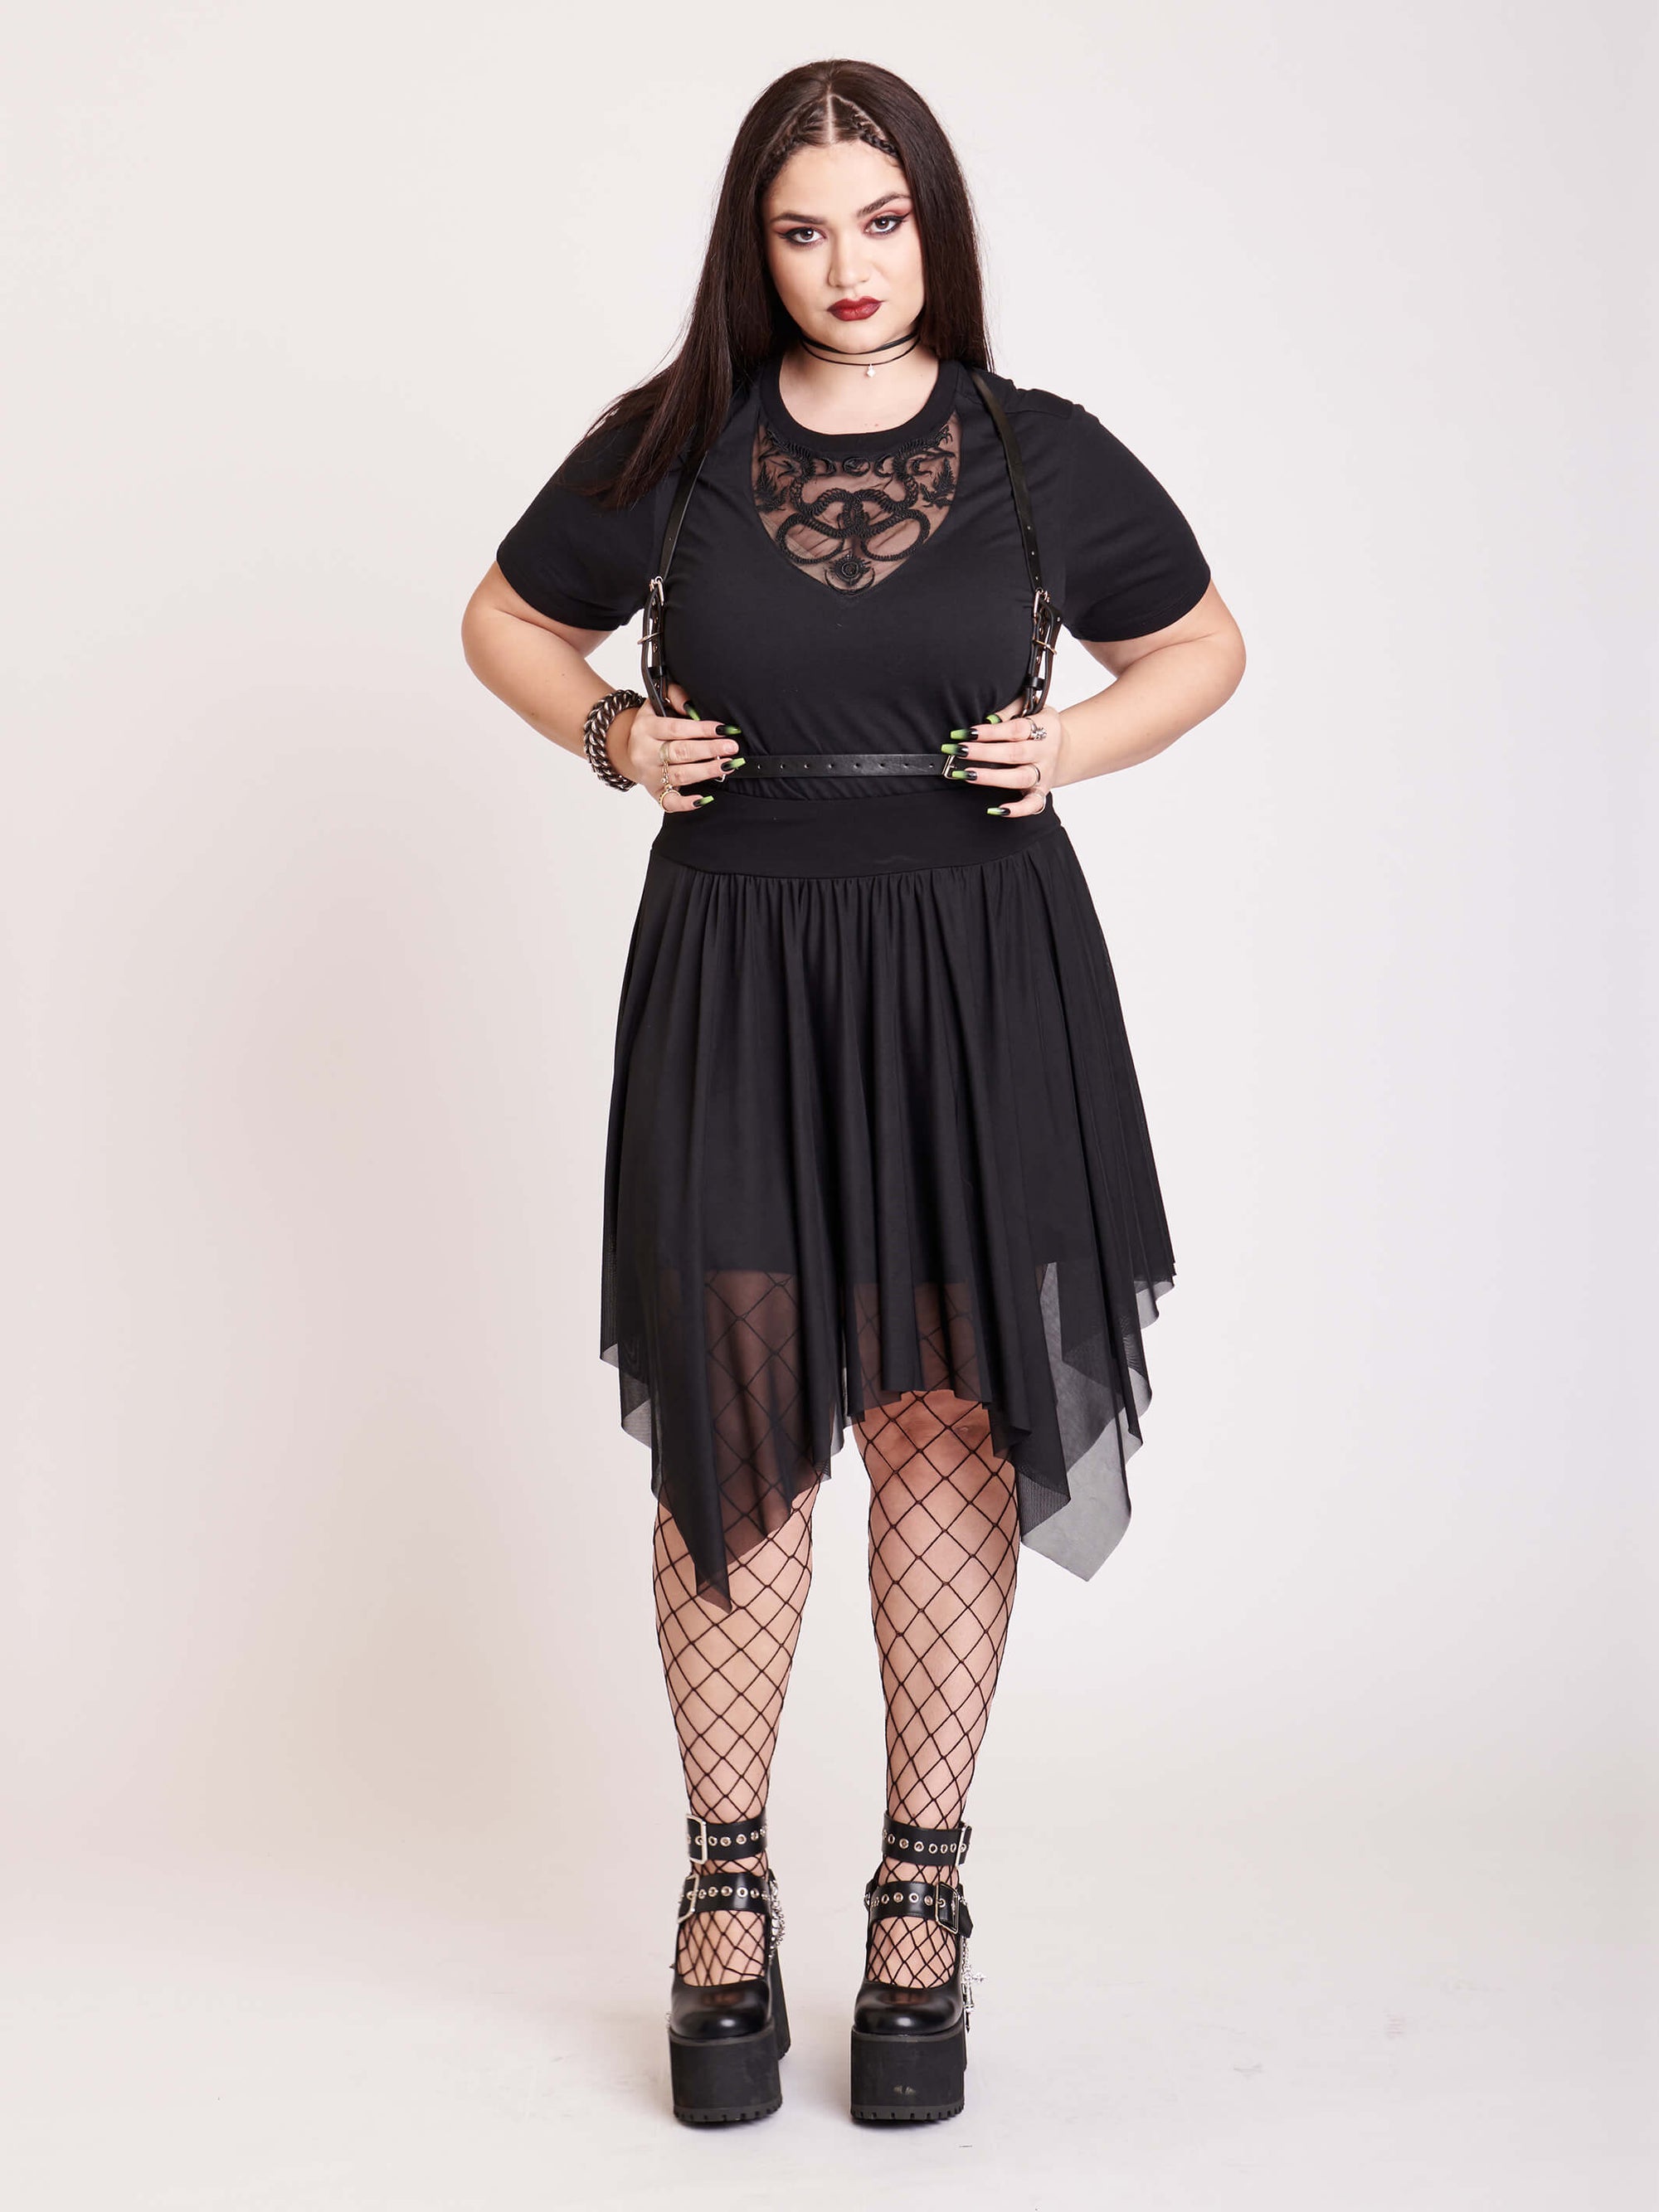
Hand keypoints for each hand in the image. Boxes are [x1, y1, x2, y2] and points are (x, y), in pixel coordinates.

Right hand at [611, 681, 743, 809]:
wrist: (628, 749)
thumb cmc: (651, 726)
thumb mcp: (656, 703)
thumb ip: (674, 696)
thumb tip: (691, 706)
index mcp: (645, 728)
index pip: (676, 728)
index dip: (701, 729)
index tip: (723, 730)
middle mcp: (644, 752)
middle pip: (680, 752)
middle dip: (709, 750)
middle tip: (731, 747)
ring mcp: (649, 775)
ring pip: (680, 775)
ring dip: (706, 771)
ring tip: (728, 765)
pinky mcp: (654, 792)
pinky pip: (670, 802)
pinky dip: (687, 803)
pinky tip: (704, 798)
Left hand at [942, 693, 1068, 814]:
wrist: (1066, 748)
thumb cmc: (1039, 726)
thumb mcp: (1032, 708)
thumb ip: (1011, 710)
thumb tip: (988, 719)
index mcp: (1045, 727)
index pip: (1016, 729)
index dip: (990, 731)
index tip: (967, 733)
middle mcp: (1046, 751)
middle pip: (1015, 753)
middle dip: (984, 753)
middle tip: (959, 751)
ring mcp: (1045, 773)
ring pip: (1020, 778)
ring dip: (992, 778)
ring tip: (967, 774)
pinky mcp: (1042, 792)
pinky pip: (1032, 804)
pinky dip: (1017, 810)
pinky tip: (996, 810)